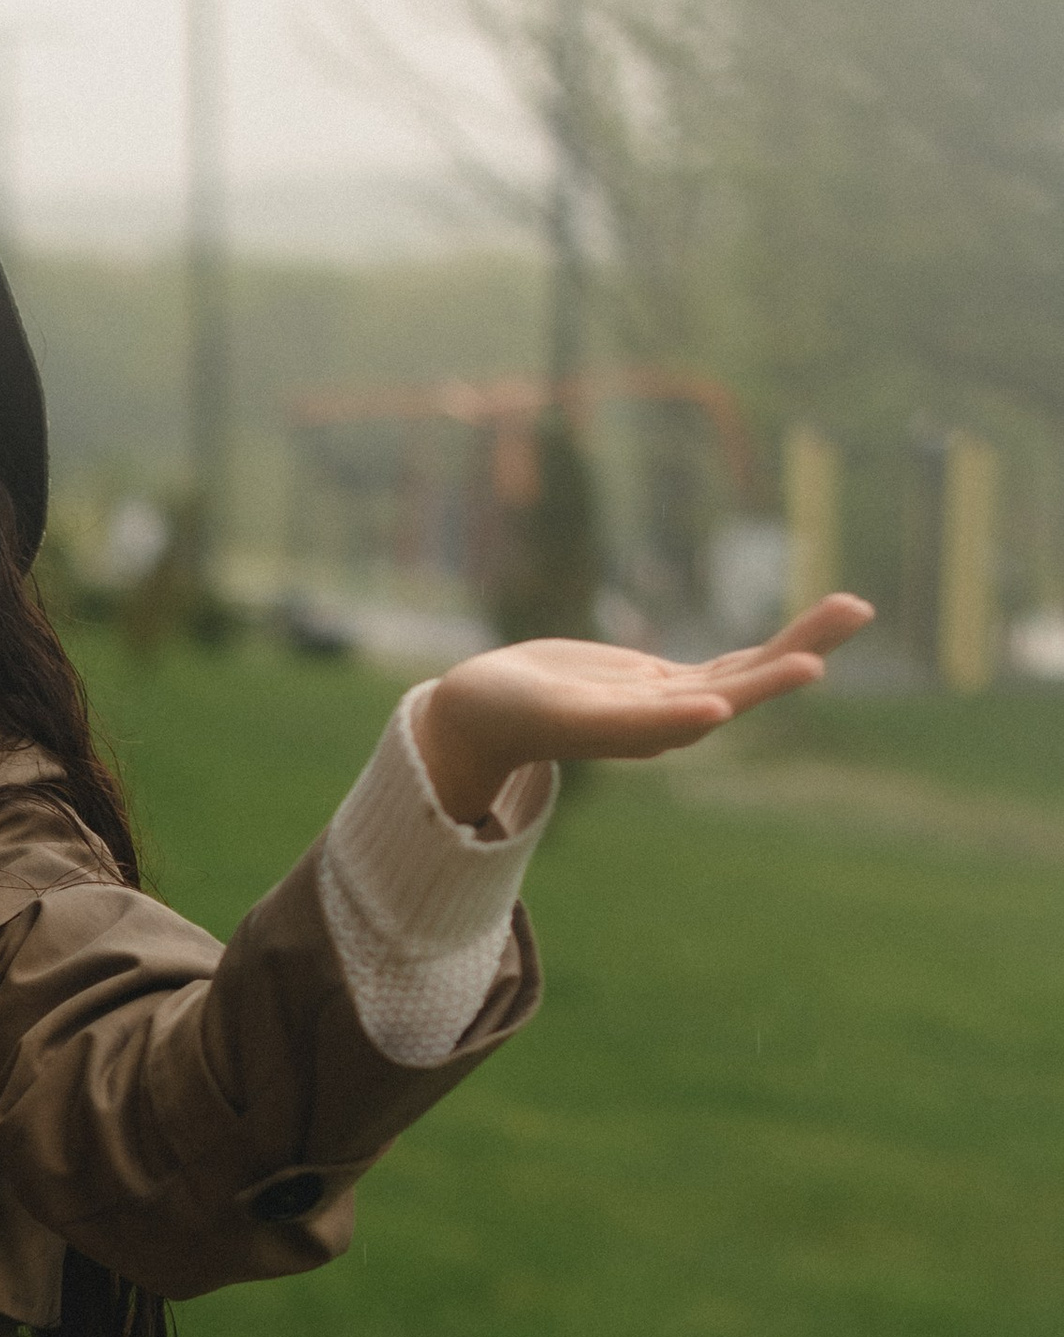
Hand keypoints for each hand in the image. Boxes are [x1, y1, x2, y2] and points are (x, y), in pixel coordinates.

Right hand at [412, 596, 873, 824]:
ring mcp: (669, 704)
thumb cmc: (504, 713)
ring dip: (800, 640)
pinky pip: (728, 665)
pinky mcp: (662, 687)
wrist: (479, 719)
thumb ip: (626, 720)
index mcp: (644, 730)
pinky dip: (766, 649)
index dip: (759, 684)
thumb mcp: (557, 709)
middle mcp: (669, 722)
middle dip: (802, 645)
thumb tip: (707, 718)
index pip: (712, 704)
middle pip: (747, 681)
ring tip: (855, 606)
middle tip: (857, 607)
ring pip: (747, 669)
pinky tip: (805, 636)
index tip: (809, 666)